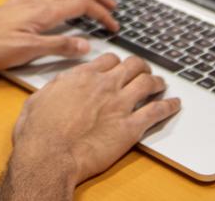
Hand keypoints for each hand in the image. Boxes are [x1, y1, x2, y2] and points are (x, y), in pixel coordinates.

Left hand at [0, 0, 118, 70]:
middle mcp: (35, 2)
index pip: (82, 6)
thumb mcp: (28, 51)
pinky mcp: (8, 7)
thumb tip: (86, 44)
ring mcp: (22, 3)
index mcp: (44, 12)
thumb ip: (59, 46)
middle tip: (111, 5)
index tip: (115, 26)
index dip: (102, 14)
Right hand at [0, 54, 180, 198]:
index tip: (119, 67)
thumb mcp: (39, 98)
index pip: (109, 60)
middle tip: (144, 70)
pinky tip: (175, 104)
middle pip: (133, 66)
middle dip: (141, 66)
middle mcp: (105, 85)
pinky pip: (157, 111)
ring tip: (161, 83)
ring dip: (157, 81)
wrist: (49, 154)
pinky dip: (169, 106)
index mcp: (83, 77)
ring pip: (148, 83)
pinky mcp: (130, 127)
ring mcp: (120, 105)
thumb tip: (60, 85)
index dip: (117, 63)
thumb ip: (56, 87)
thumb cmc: (39, 131)